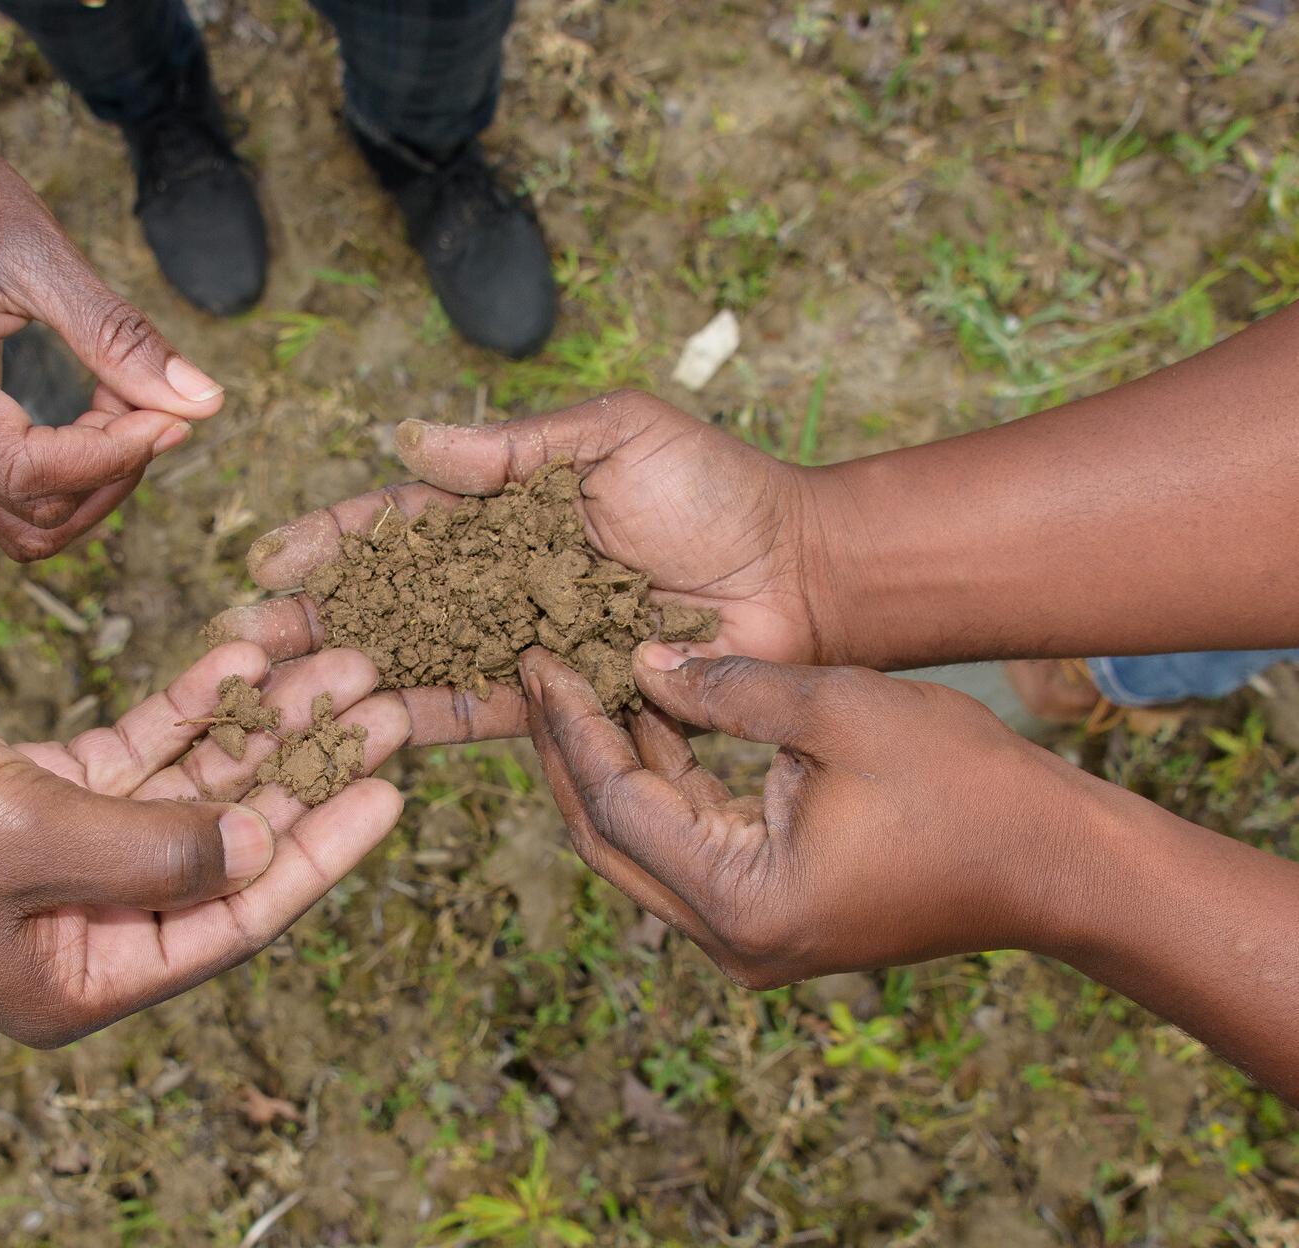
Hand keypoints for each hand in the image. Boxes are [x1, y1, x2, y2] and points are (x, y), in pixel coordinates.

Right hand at [0, 125, 225, 560]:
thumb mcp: (46, 254)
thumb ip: (121, 337)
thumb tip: (205, 404)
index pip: (26, 470)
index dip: (111, 459)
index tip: (171, 416)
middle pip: (32, 511)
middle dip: (112, 470)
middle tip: (153, 400)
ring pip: (26, 522)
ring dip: (96, 482)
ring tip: (126, 405)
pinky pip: (15, 494)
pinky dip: (74, 473)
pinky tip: (101, 415)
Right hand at [0, 642, 406, 1046]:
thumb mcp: (33, 841)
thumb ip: (160, 849)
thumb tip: (265, 846)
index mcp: (79, 981)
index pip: (235, 917)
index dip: (322, 852)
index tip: (392, 790)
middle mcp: (78, 927)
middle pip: (222, 844)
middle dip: (300, 769)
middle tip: (378, 699)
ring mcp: (56, 854)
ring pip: (185, 786)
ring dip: (251, 724)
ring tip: (327, 656)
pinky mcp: (32, 788)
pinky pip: (134, 749)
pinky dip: (183, 705)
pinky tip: (240, 655)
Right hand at [209, 391, 829, 742]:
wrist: (796, 575)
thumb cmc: (713, 488)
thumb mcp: (612, 437)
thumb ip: (510, 450)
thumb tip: (404, 443)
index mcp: (504, 508)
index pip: (400, 524)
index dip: (335, 540)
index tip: (269, 555)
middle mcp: (499, 579)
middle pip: (391, 600)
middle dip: (316, 616)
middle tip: (244, 635)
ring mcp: (522, 642)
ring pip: (418, 660)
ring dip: (349, 673)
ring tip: (278, 688)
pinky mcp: (556, 699)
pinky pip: (481, 712)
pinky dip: (424, 719)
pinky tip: (363, 729)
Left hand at [516, 644, 1104, 985]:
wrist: (1059, 864)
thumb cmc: (965, 785)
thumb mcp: (840, 709)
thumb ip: (729, 687)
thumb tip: (640, 662)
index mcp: (741, 900)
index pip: (616, 807)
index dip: (573, 727)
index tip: (537, 659)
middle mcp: (731, 937)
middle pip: (610, 839)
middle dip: (572, 752)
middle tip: (539, 671)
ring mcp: (750, 937)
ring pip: (642, 846)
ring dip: (615, 767)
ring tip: (580, 682)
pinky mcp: (771, 917)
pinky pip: (689, 848)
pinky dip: (666, 787)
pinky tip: (647, 718)